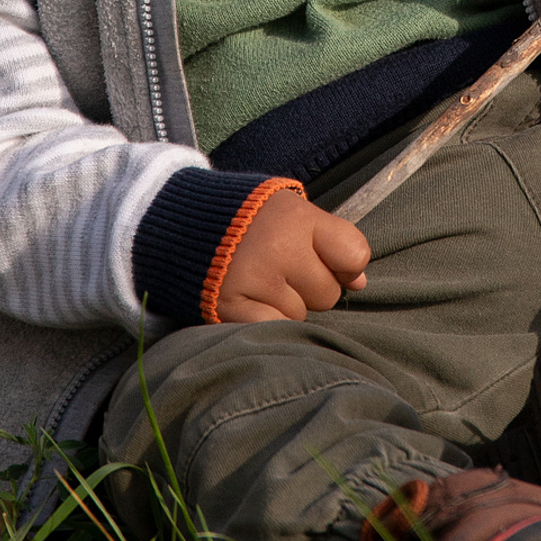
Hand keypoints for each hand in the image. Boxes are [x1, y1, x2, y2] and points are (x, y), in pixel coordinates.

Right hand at [216, 190, 370, 322]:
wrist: (180, 221)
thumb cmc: (250, 217)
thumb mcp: (291, 211)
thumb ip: (328, 240)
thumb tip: (360, 282)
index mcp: (297, 217)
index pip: (353, 253)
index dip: (348, 265)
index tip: (333, 263)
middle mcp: (278, 248)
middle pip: (327, 293)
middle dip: (312, 287)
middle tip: (285, 270)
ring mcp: (253, 279)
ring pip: (300, 316)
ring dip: (286, 306)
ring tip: (262, 281)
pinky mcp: (229, 307)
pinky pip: (274, 329)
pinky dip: (267, 322)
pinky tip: (252, 301)